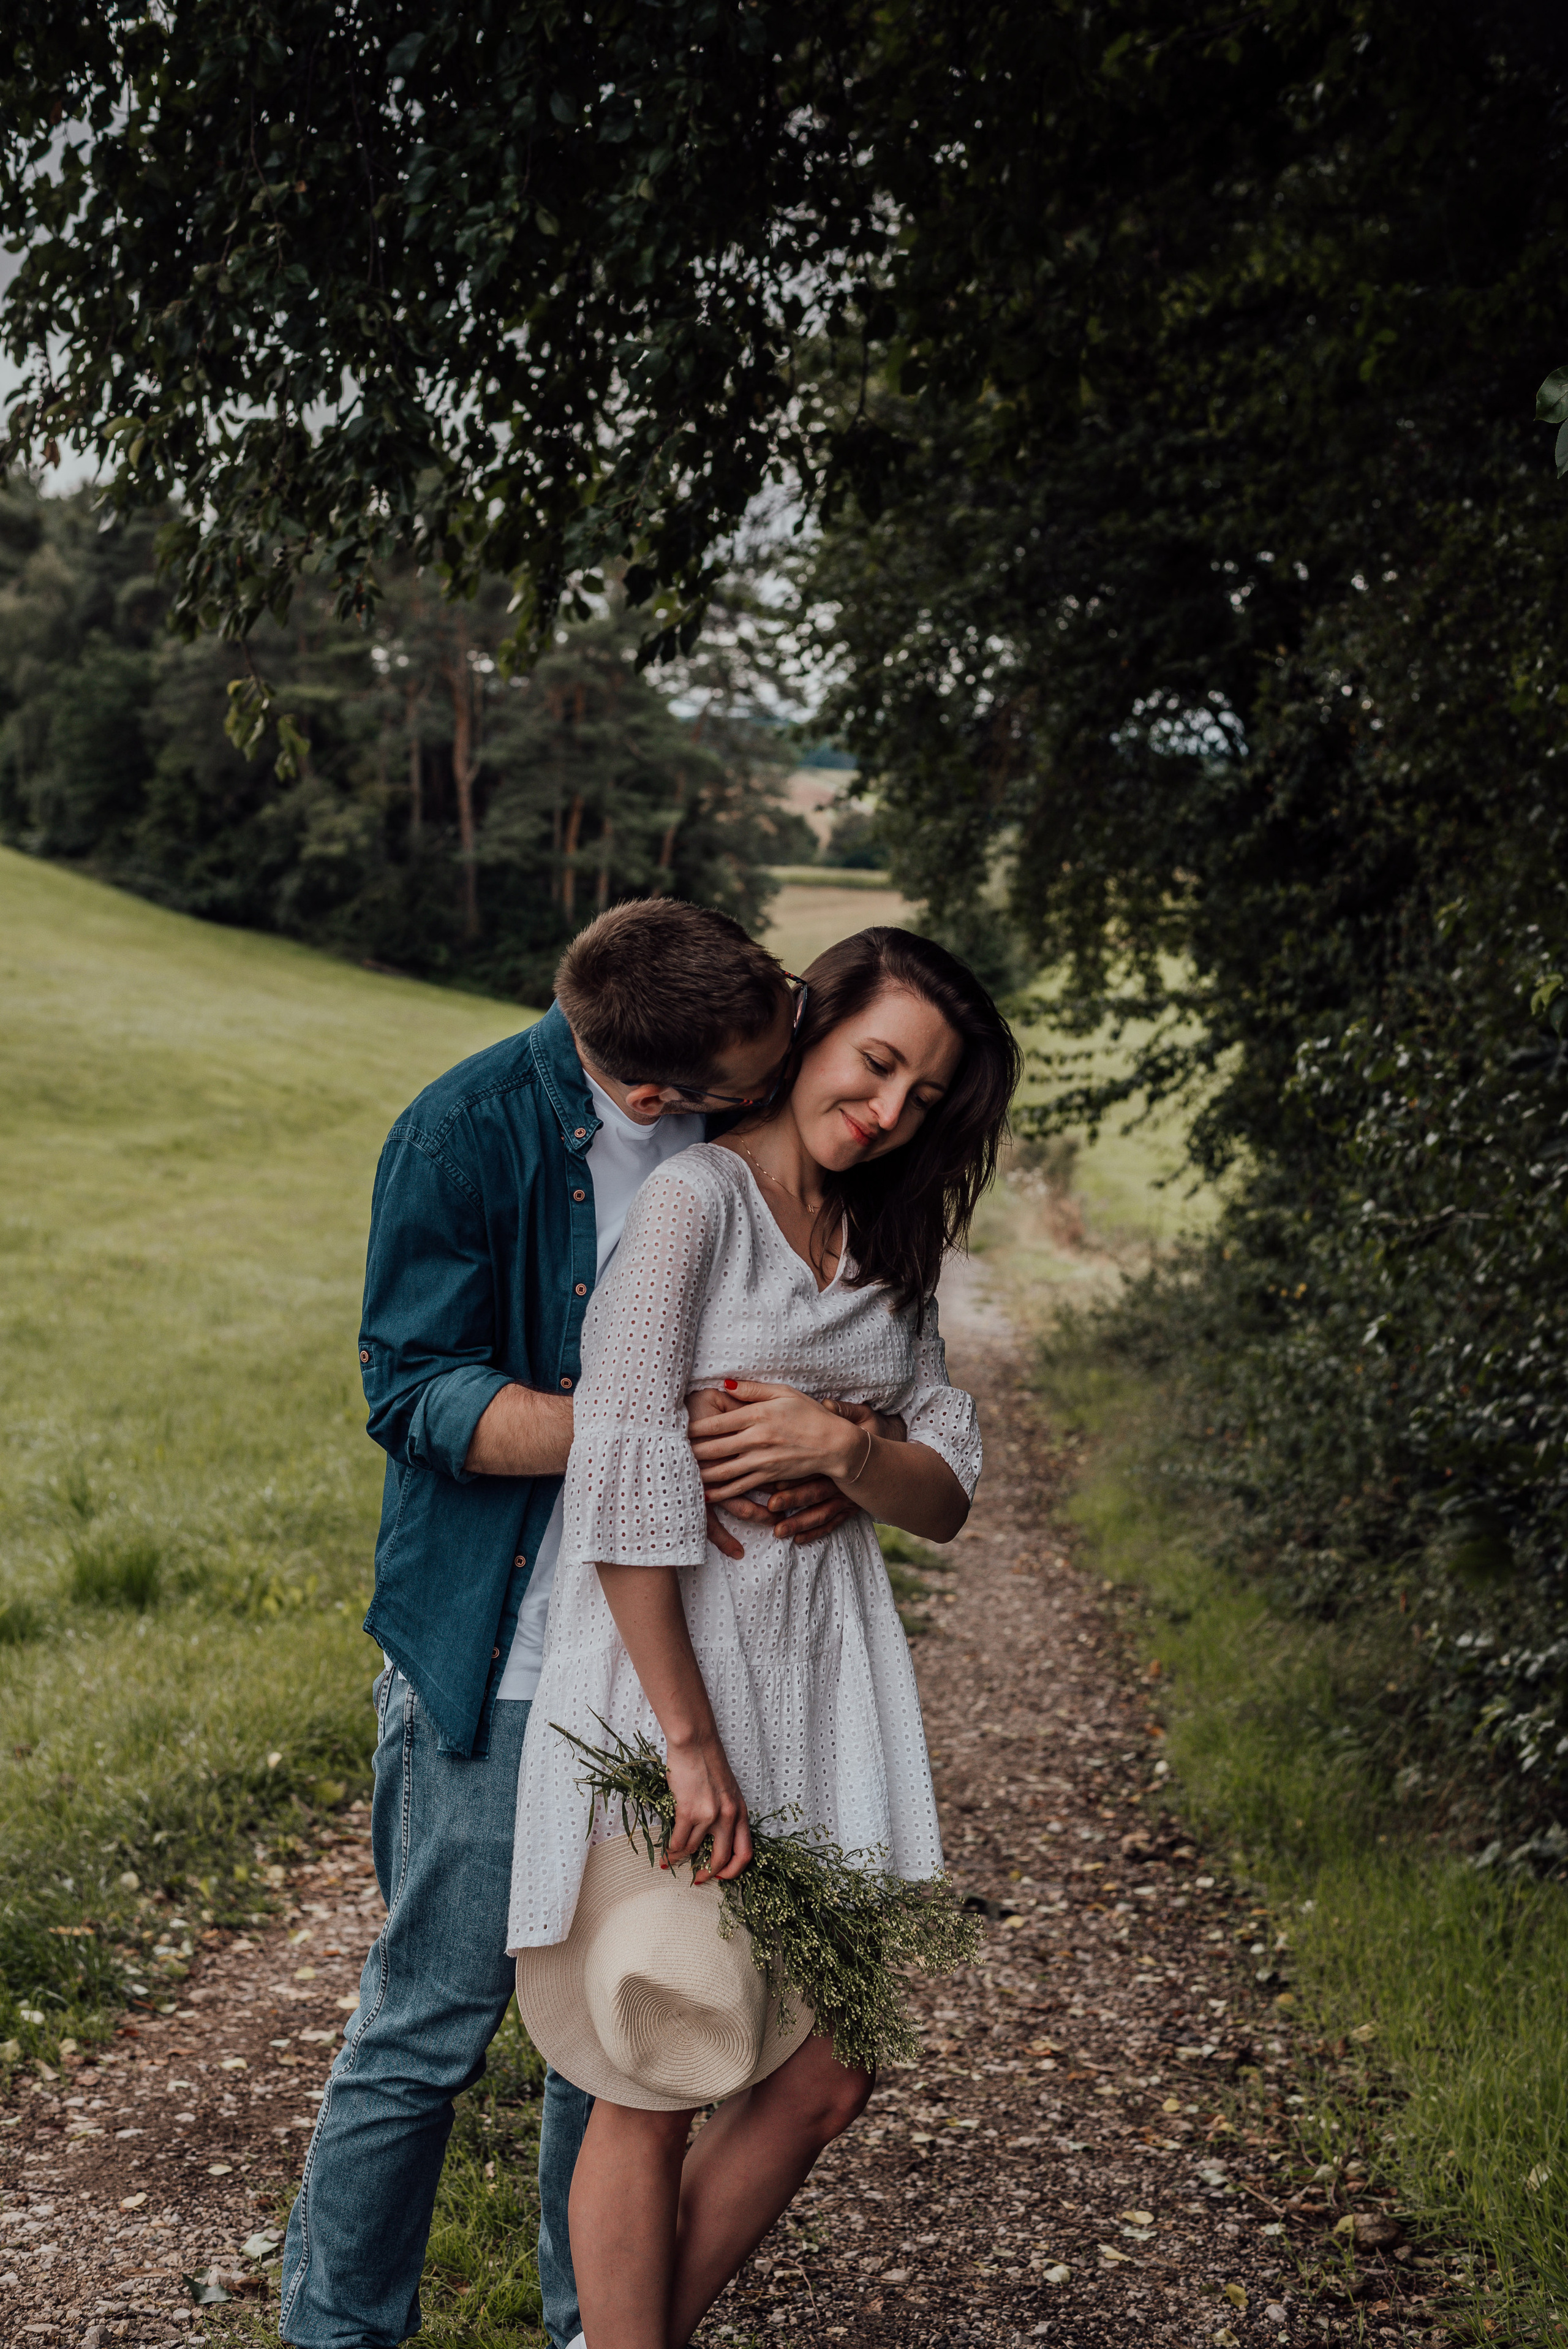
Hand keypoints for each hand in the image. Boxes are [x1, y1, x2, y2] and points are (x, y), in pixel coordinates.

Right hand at [664, 1731, 751, 1882]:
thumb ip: (724, 1812)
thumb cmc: (708, 1762)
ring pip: (694, 1849)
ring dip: (681, 1858)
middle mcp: (729, 1816)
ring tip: (671, 1859)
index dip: (735, 1870)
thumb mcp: (727, 1790)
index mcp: (741, 1812)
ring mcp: (710, 1815)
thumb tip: (711, 1837)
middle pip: (723, 1858)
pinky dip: (671, 1851)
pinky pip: (679, 1841)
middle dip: (709, 1873)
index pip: (746, 1852)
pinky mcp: (689, 1811)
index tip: (723, 1876)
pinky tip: (666, 1852)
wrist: (695, 1743)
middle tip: (698, 1878)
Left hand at [688, 1380, 865, 1502]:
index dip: (693, 1428)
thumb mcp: (783, 1392)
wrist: (834, 1444)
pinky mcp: (768, 1476)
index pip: (716, 1423)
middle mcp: (756, 1439)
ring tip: (681, 1473)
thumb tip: (724, 1383)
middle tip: (670, 1453)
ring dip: (700, 1473)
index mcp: (757, 1415)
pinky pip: (739, 1486)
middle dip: (690, 1451)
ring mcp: (762, 1461)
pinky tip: (705, 1494)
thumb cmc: (809, 1414)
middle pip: (714, 1448)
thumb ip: (752, 1389)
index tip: (676, 1428)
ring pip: (723, 1470)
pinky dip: (720, 1492)